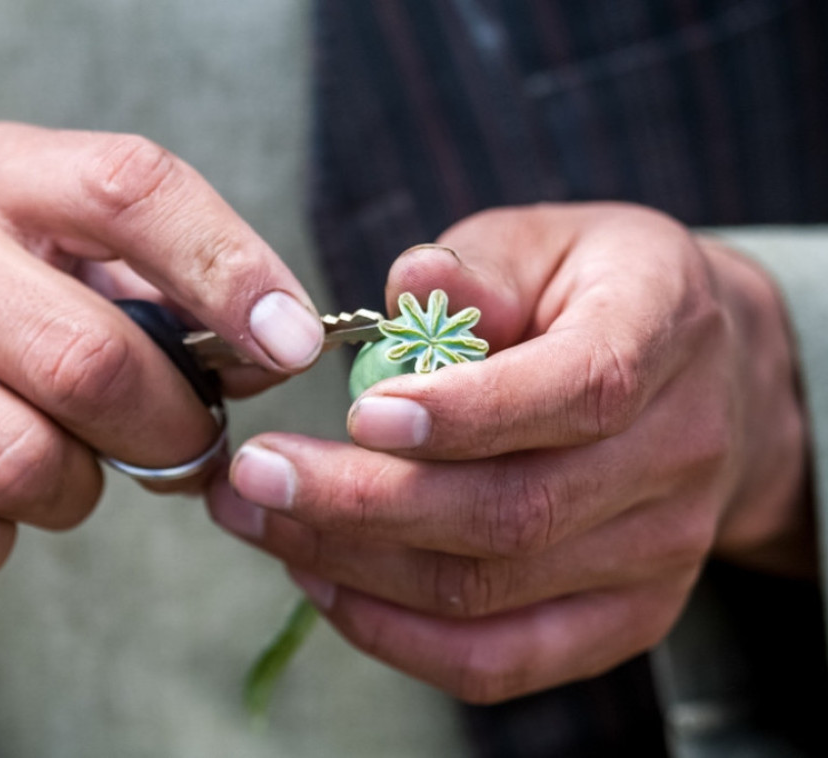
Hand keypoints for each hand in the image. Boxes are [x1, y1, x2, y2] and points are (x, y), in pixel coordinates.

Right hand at [0, 122, 323, 599]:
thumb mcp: (66, 275)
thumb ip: (171, 301)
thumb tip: (277, 349)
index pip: (132, 188)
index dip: (230, 267)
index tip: (291, 343)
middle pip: (92, 359)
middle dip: (170, 429)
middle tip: (183, 446)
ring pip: (27, 464)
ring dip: (75, 489)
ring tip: (54, 462)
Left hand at [208, 202, 811, 702]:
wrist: (696, 375)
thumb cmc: (592, 293)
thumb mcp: (542, 242)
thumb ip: (477, 265)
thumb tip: (413, 284)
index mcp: (663, 333)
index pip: (579, 390)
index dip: (467, 413)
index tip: (357, 416)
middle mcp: (678, 456)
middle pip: (514, 512)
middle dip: (361, 502)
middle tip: (255, 475)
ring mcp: (659, 553)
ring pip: (490, 593)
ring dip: (356, 566)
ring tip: (264, 521)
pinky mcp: (624, 618)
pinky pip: (501, 661)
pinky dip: (398, 637)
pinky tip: (324, 586)